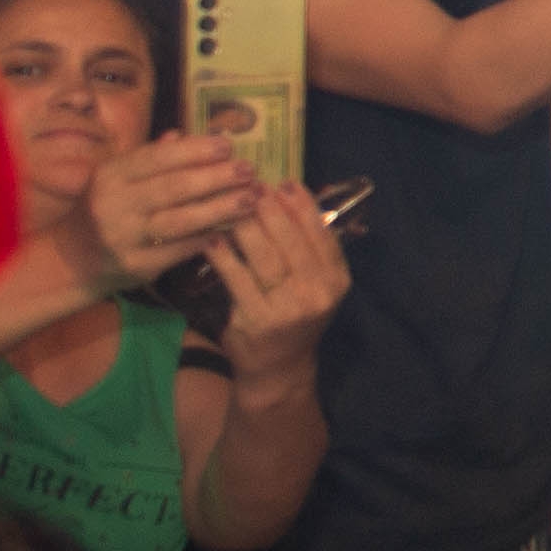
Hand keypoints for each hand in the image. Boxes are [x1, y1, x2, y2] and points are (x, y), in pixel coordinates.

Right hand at [79, 134, 259, 289]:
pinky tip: (232, 229)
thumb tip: (183, 134)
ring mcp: (123, 237)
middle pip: (174, 187)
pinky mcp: (136, 265)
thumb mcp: (118, 179)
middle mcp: (112, 205)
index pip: (157, 158)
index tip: (228, 145)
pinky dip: (209, 238)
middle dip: (217, 177)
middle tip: (249, 170)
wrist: (73, 259)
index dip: (195, 150)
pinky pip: (181, 250)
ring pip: (181, 220)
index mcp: (110, 176)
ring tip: (251, 199)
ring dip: (221, 208)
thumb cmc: (106, 209)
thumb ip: (150, 158)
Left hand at [206, 182, 348, 364]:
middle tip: (252, 188)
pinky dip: (224, 257)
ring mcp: (288, 309)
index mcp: (337, 280)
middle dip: (271, 211)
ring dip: (246, 227)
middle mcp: (318, 294)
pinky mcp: (256, 320)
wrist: (278, 367)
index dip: (303, 207)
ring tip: (231, 207)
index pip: (322, 235)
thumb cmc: (295, 317)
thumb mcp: (315, 285)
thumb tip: (292, 199)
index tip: (285, 183)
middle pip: (291, 242)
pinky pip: (238, 279)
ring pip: (264, 257)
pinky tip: (213, 240)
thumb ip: (309, 249)